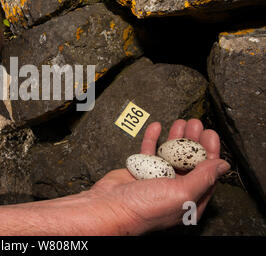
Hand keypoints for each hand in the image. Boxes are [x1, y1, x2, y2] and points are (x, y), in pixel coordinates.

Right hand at [85, 119, 229, 234]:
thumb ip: (203, 178)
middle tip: (195, 124)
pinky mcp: (140, 171)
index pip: (206, 174)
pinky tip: (157, 127)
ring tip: (180, 122)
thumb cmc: (143, 209)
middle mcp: (173, 191)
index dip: (210, 152)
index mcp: (188, 201)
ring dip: (175, 137)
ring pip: (170, 154)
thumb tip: (223, 165)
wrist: (109, 207)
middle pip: (189, 161)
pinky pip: (149, 151)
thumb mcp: (181, 193)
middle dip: (193, 140)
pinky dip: (153, 138)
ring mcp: (156, 180)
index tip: (209, 134)